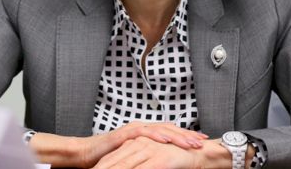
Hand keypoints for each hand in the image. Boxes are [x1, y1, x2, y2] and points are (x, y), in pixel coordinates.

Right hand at [77, 122, 207, 167]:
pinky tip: (166, 139)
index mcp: (146, 133)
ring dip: (176, 135)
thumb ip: (149, 156)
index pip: (170, 132)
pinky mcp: (124, 134)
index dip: (186, 135)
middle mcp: (142, 128)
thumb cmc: (111, 157)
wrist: (88, 154)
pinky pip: (143, 133)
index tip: (201, 140)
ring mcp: (133, 130)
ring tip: (190, 141)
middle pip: (169, 129)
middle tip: (202, 140)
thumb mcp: (136, 157)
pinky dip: (156, 135)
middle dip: (186, 134)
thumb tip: (164, 162)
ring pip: (159, 130)